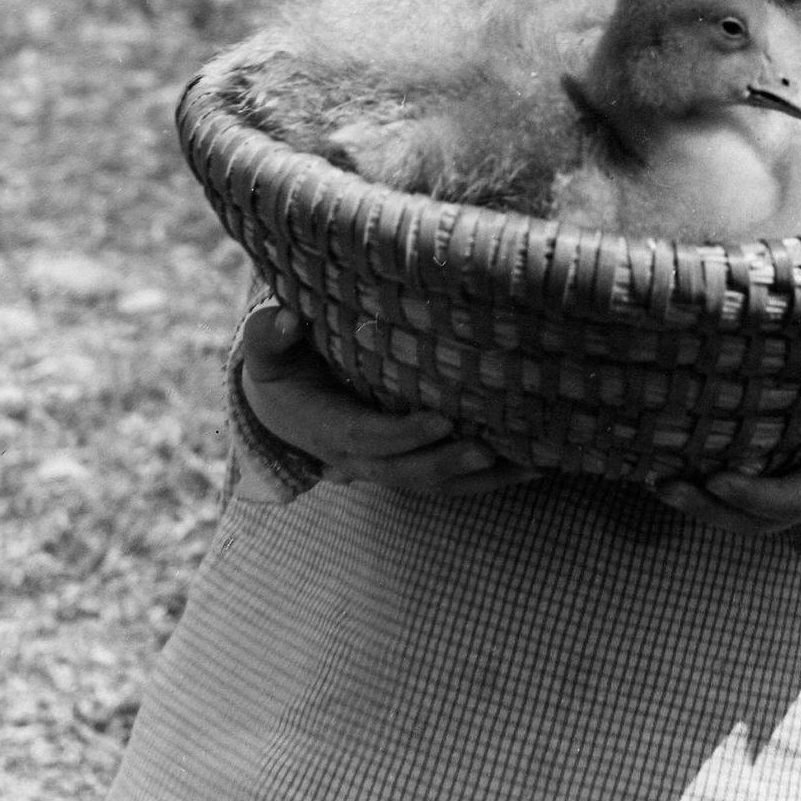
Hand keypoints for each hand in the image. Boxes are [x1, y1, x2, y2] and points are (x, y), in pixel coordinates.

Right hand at [241, 305, 537, 495]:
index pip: (368, 438)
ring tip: (531, 464)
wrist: (282, 406)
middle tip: (491, 448)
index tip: (440, 420)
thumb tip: (283, 317)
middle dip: (449, 462)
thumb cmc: (281, 368)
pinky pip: (451, 480)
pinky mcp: (409, 465)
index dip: (403, 434)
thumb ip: (269, 335)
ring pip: (436, 483)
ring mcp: (386, 467)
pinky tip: (533, 466)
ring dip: (484, 479)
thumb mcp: (267, 352)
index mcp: (326, 429)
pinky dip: (491, 478)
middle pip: (407, 471)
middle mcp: (358, 459)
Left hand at [654, 356, 800, 538]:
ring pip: (736, 516)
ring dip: (695, 503)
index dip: (758, 495)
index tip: (719, 478)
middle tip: (665, 480)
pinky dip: (700, 491)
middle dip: (710, 506)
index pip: (797, 499)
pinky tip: (663, 465)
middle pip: (755, 519)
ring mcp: (793, 499)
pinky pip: (733, 501)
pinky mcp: (775, 486)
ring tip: (655, 478)